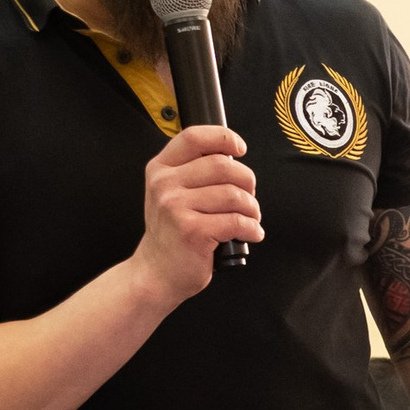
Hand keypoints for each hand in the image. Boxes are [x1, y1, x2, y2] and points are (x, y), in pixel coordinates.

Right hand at [129, 120, 263, 307]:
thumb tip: (233, 155)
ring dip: (252, 208)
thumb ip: (193, 171)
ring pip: (233, 195)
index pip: (194, 137)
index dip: (223, 137)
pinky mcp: (192, 231)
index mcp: (160, 169)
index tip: (240, 148)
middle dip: (247, 181)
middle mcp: (164, 185)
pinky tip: (251, 233)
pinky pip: (236, 221)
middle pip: (222, 165)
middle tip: (249, 197)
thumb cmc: (172, 232)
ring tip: (251, 218)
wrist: (157, 272)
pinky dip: (251, 228)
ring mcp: (176, 208)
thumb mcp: (170, 193)